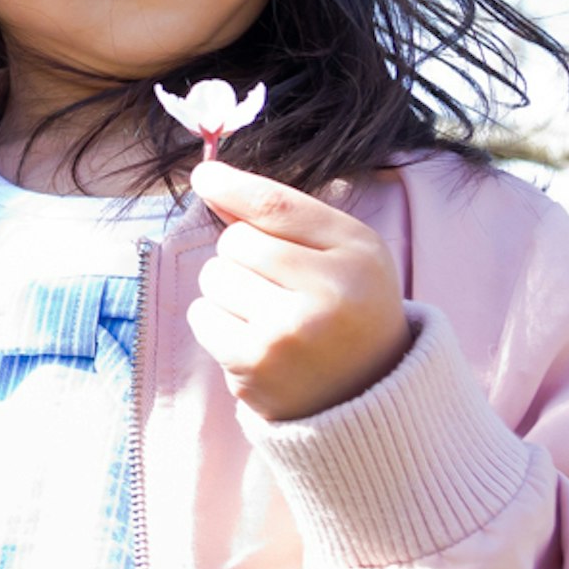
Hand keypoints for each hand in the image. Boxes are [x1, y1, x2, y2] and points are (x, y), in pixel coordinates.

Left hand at [183, 160, 410, 420]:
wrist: (367, 393)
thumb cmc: (349, 307)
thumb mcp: (342, 251)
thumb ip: (284, 215)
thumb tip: (210, 180)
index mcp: (357, 256)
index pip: (278, 208)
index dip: (234, 186)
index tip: (204, 175)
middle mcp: (328, 294)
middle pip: (235, 241)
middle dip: (242, 254)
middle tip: (274, 282)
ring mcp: (288, 334)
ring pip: (213, 276)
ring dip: (226, 288)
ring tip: (266, 311)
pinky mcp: (254, 367)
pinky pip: (201, 316)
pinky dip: (215, 320)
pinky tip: (251, 336)